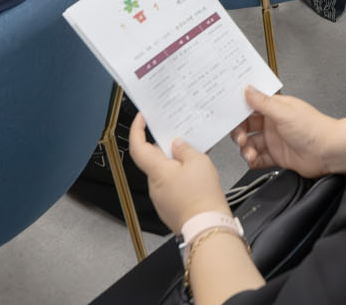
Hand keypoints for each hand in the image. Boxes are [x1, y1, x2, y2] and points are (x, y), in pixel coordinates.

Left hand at [126, 114, 228, 231]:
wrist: (207, 227)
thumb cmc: (202, 197)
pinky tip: (195, 177)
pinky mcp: (169, 207)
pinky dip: (180, 178)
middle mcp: (154, 185)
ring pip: (164, 173)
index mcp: (157, 170)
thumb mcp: (198, 161)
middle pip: (153, 159)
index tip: (142, 118)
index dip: (137, 129)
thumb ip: (184, 149)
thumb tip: (177, 144)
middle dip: (166, 148)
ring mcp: (160, 198)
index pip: (137, 146)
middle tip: (182, 137)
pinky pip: (171, 186)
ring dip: (175, 164)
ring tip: (195, 159)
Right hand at [230, 86, 344, 177]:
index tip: (229, 116)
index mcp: (276, 107)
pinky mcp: (277, 156)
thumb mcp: (284, 112)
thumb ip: (263, 103)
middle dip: (239, 132)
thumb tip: (248, 89)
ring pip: (251, 144)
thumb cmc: (314, 128)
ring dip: (246, 149)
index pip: (251, 106)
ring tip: (250, 153)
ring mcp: (275, 140)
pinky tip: (253, 160)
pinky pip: (259, 158)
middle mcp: (274, 122)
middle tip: (240, 138)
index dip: (239, 111)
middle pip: (247, 126)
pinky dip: (253, 160)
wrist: (329, 151)